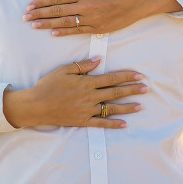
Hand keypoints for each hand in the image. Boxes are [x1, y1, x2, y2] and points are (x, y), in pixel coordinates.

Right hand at [2, 58, 146, 128]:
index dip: (126, 76)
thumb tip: (99, 59)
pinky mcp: (83, 121)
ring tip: (140, 106)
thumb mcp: (64, 70)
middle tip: (145, 88)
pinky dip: (113, 124)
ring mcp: (87, 110)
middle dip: (132, 90)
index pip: (111, 78)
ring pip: (112, 108)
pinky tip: (124, 124)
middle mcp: (90, 96)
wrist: (37, 105)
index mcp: (86, 82)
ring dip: (127, 107)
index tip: (138, 75)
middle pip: (115, 92)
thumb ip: (83, 66)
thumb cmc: (48, 85)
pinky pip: (101, 123)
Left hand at [23, 0, 180, 36]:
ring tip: (34, 26)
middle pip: (57, 11)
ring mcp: (91, 18)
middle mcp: (85, 6)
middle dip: (39, 14)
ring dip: (47, 24)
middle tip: (25, 18)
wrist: (138, 1)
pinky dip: (64, 32)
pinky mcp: (97, 28)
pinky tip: (53, 33)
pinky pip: (78, 31)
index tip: (30, 6)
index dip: (42, 2)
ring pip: (65, 23)